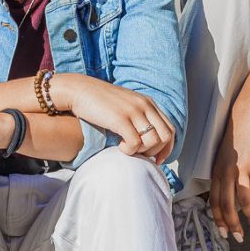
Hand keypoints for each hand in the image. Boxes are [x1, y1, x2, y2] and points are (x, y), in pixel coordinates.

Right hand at [49, 74, 174, 162]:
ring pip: (152, 141)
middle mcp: (144, 105)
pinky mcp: (120, 119)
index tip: (157, 159)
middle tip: (141, 156)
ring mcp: (133, 111)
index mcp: (148, 103)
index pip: (169, 129)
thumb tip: (147, 138)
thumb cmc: (99, 102)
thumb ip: (138, 116)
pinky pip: (135, 143)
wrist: (79, 90)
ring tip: (127, 148)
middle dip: (156, 152)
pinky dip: (129, 150)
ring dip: (142, 151)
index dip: (167, 148)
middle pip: (164, 136)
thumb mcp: (125, 105)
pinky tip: (119, 146)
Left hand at [209, 99, 249, 241]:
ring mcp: (241, 169)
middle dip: (232, 225)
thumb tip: (229, 194)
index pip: (214, 201)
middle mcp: (226, 172)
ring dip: (249, 217)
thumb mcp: (224, 156)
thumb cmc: (236, 134)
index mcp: (217, 171)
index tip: (223, 232)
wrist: (246, 113)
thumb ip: (225, 174)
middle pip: (227, 205)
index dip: (218, 219)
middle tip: (239, 237)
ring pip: (243, 200)